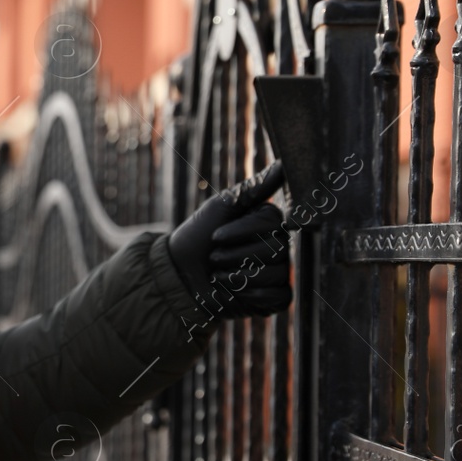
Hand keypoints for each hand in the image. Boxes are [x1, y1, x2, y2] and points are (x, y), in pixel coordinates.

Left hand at [165, 161, 292, 321]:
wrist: (177, 277)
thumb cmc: (197, 238)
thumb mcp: (222, 207)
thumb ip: (255, 188)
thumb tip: (284, 162)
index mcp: (267, 223)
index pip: (273, 223)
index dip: (242, 231)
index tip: (215, 236)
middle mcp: (276, 246)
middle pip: (277, 249)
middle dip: (237, 255)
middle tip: (214, 257)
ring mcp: (276, 273)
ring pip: (278, 273)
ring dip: (240, 275)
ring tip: (219, 275)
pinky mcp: (273, 298)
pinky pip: (281, 296)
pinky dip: (254, 295)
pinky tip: (234, 291)